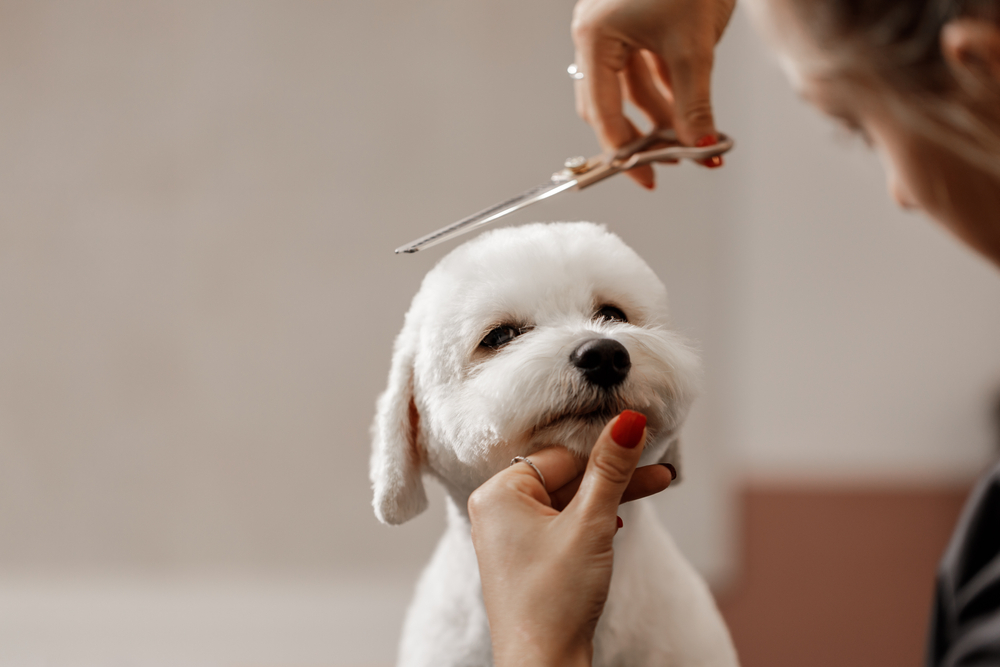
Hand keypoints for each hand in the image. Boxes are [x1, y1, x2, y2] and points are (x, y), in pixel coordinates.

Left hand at [467, 410, 673, 666]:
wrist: (543, 666)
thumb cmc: (555, 599)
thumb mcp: (590, 524)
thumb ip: (610, 469)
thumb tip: (627, 420)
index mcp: (498, 493)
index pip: (561, 456)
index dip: (604, 452)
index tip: (642, 439)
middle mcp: (497, 510)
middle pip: (566, 477)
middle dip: (615, 476)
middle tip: (660, 470)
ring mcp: (510, 536)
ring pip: (568, 501)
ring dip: (609, 498)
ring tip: (656, 485)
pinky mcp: (526, 558)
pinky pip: (562, 524)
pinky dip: (591, 522)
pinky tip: (616, 525)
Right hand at [571, 0, 735, 187]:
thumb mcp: (693, 46)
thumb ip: (694, 102)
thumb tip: (699, 147)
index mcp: (595, 39)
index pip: (603, 113)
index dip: (626, 152)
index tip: (649, 178)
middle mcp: (596, 36)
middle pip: (610, 105)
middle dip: (643, 137)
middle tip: (671, 163)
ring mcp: (613, 28)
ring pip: (630, 89)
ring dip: (659, 116)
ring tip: (692, 138)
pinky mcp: (634, 21)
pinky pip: (643, 68)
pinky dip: (666, 91)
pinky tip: (689, 108)